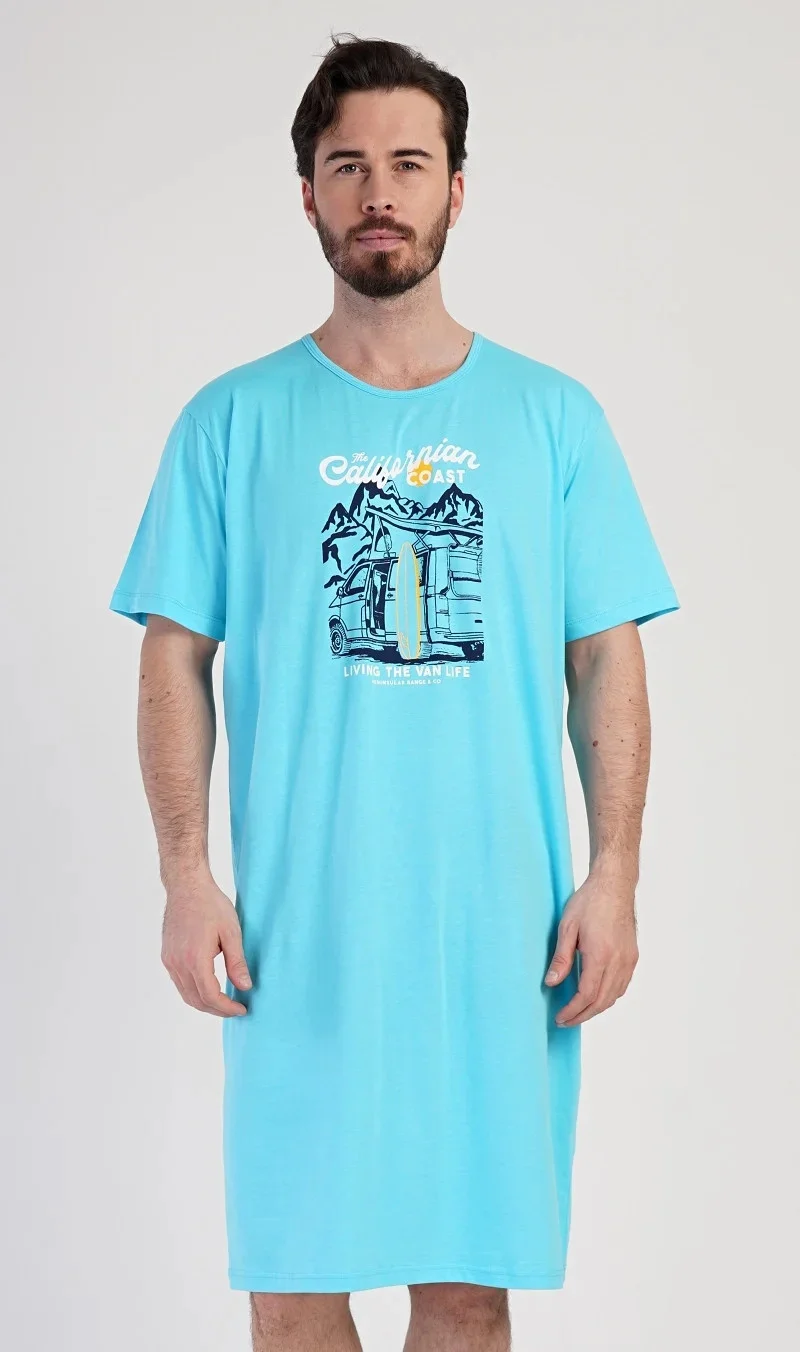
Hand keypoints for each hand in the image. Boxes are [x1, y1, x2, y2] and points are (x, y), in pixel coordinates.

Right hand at [161, 872, 251, 1015]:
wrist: (187, 887)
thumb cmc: (211, 905)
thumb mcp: (231, 932)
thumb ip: (237, 962)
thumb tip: (245, 987)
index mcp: (195, 959)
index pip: (210, 996)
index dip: (227, 1008)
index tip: (242, 1009)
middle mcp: (178, 963)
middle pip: (196, 1000)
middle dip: (217, 1009)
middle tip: (235, 1009)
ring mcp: (170, 960)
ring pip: (186, 994)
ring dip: (205, 1003)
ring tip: (224, 1002)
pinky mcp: (167, 956)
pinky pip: (179, 982)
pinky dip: (194, 991)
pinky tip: (208, 987)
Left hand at [544, 861, 638, 1026]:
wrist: (614, 885)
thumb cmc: (590, 901)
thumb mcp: (567, 927)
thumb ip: (561, 957)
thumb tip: (552, 982)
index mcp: (600, 955)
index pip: (587, 995)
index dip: (573, 1010)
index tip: (560, 1017)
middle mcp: (618, 961)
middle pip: (602, 1001)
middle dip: (583, 1015)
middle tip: (566, 1020)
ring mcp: (628, 960)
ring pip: (614, 996)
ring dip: (596, 1008)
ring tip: (578, 1011)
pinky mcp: (632, 956)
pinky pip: (622, 985)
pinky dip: (609, 996)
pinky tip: (596, 996)